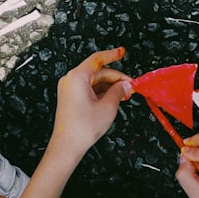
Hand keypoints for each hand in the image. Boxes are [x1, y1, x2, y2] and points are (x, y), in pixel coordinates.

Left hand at [49, 47, 131, 162]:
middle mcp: (71, 80)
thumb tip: (126, 84)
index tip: (122, 52)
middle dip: (116, 78)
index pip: (97, 59)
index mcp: (77, 77)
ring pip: (94, 81)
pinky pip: (89, 89)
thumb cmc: (82, 127)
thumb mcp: (108, 106)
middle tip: (131, 86)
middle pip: (98, 72)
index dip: (112, 54)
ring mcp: (69, 89)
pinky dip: (102, 92)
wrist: (67, 145)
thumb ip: (119, 90)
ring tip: (125, 94)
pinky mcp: (70, 97)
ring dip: (110, 86)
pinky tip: (114, 98)